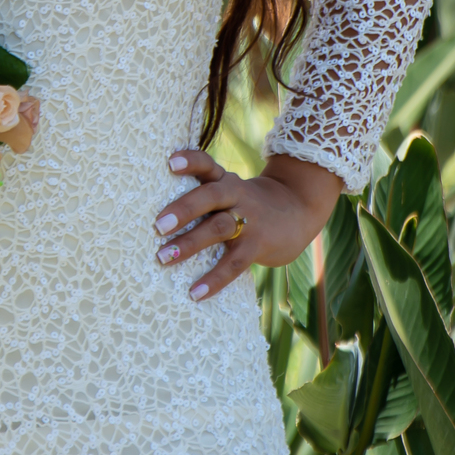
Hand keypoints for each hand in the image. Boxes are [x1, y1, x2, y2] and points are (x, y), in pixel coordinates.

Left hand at [154, 149, 342, 300]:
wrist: (298, 210)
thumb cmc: (248, 203)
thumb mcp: (230, 189)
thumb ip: (201, 195)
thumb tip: (157, 217)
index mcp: (225, 180)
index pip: (207, 164)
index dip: (190, 161)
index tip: (170, 163)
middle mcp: (236, 195)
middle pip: (210, 196)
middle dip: (184, 209)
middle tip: (157, 225)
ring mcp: (249, 220)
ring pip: (219, 228)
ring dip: (190, 243)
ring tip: (164, 258)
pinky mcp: (259, 245)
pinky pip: (234, 263)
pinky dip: (214, 279)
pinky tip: (195, 293)